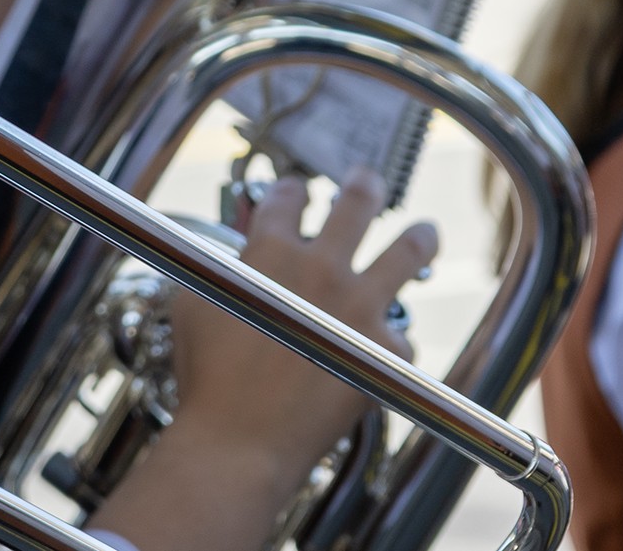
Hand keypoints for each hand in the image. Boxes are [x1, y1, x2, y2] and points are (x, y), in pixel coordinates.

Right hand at [89, 173, 436, 550]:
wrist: (240, 441)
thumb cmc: (207, 378)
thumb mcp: (194, 304)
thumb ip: (223, 271)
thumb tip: (238, 262)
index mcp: (270, 250)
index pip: (287, 199)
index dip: (291, 191)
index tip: (297, 190)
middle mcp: (322, 267)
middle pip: (356, 205)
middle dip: (363, 187)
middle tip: (367, 181)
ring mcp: (359, 307)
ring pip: (407, 254)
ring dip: (419, 238)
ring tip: (427, 233)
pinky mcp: (385, 351)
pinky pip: (402, 337)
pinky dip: (392, 341)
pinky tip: (391, 346)